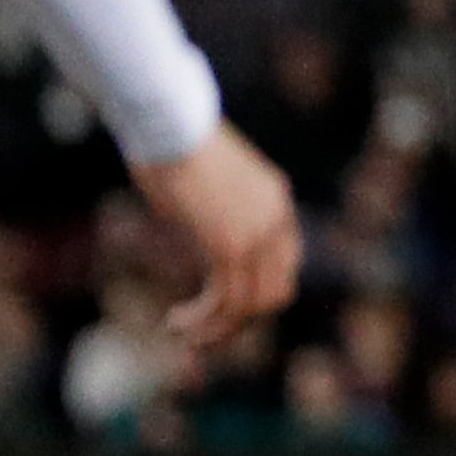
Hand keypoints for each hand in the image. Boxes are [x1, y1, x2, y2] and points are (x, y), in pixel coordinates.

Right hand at [130, 124, 302, 345]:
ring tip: (183, 334)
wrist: (170, 122)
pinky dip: (202, 321)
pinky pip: (226, 301)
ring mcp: (258, 231)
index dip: (255, 294)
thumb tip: (190, 222)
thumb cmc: (173, 144)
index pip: (285, 264)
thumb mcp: (206, 182)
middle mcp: (276, 217)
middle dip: (239, 320)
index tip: (218, 306)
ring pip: (250, 305)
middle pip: (276, 291)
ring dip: (216, 329)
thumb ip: (212, 209)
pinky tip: (175, 322)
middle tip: (203, 332)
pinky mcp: (230, 242)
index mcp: (275, 200)